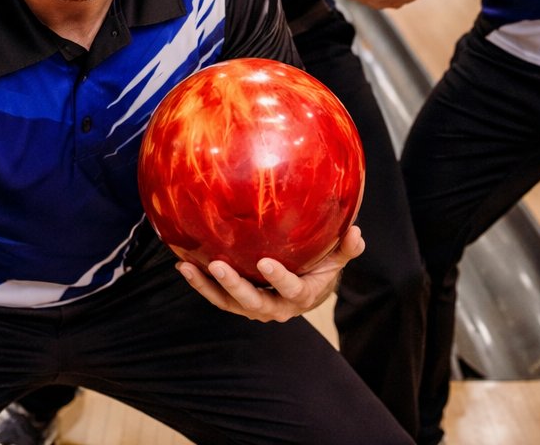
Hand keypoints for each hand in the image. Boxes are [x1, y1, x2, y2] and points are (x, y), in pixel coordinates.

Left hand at [178, 226, 364, 322]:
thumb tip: (356, 231)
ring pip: (229, 303)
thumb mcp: (338, 259)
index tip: (266, 263)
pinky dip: (200, 283)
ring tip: (187, 268)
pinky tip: (183, 264)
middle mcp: (275, 308)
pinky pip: (217, 296)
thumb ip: (347, 248)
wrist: (306, 290)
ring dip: (207, 287)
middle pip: (253, 302)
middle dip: (234, 286)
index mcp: (301, 296)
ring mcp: (254, 307)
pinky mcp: (237, 302)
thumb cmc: (322, 269)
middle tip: (217, 266)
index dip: (279, 280)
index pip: (291, 290)